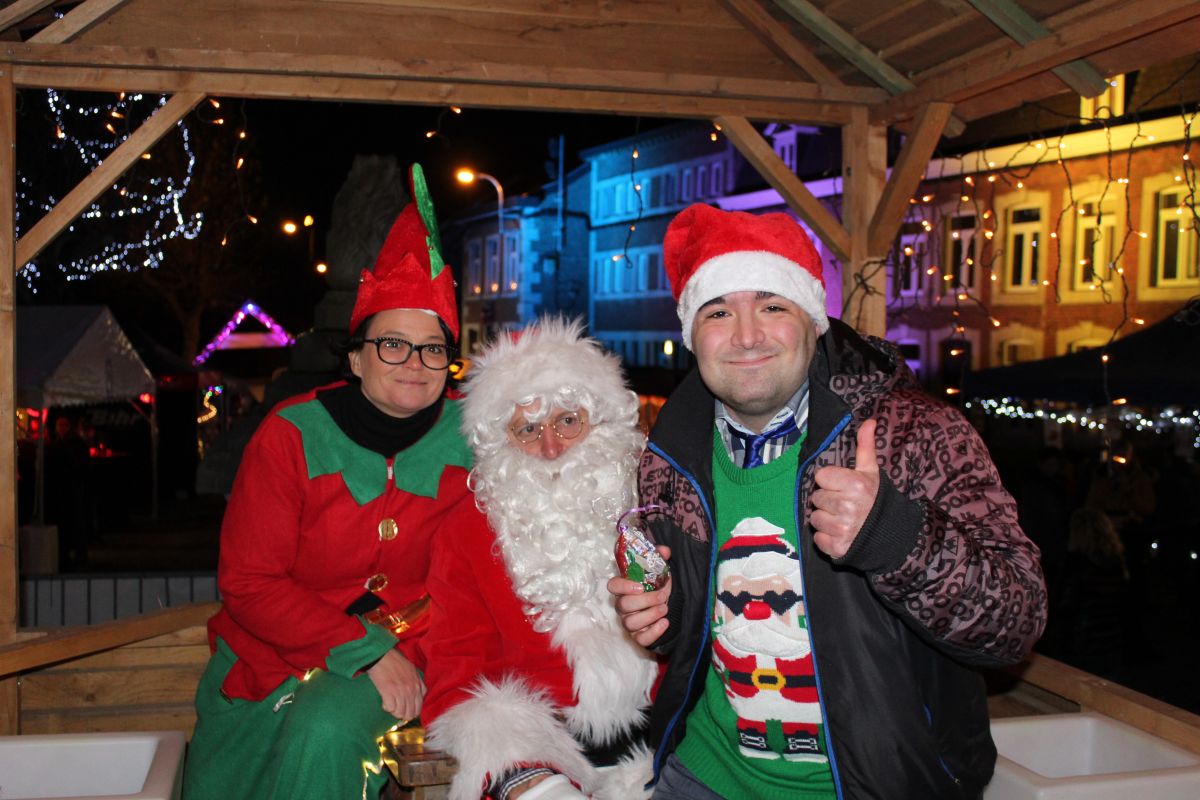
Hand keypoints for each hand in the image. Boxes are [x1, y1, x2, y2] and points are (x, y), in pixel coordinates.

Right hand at [367, 649, 424, 719]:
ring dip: (393, 711)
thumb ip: (418, 683)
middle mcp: (411, 689)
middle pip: (410, 713)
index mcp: (417, 684)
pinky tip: (384, 701)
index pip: (419, 708)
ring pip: (399, 713)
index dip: (412, 712)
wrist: (381, 656)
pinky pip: (390, 708)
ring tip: (389, 704)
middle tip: (396, 709)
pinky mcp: (388, 691)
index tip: (405, 710)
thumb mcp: (412, 670)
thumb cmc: (395, 662)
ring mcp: (400, 691)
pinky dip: (386, 707)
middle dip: (402, 714)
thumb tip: (420, 694)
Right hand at [607, 545, 671, 646]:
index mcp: (625, 588)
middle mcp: (623, 606)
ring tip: (664, 609)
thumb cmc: (659, 587)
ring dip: (649, 615)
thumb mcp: (660, 571)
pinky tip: (665, 623)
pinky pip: (640, 639)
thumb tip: (665, 551)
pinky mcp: (639, 637)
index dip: (623, 586)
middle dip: (644, 601)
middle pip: (623, 605)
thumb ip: (660, 558)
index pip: (613, 586)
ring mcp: (629, 622)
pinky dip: (653, 632)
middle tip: (662, 596)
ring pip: (630, 623)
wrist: (671, 606)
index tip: (640, 586)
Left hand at [811, 419, 879, 558]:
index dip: (831, 482)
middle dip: (828, 501)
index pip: (820, 477)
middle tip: (845, 505)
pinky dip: (827, 538)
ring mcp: (842, 529)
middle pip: (816, 498)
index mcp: (854, 485)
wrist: (891, 536)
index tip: (844, 487)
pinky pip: (817, 538)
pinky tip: (841, 534)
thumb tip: (869, 421)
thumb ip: (865, 446)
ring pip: (814, 518)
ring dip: (826, 520)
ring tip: (843, 520)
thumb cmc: (877, 501)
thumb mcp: (871, 472)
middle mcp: (847, 506)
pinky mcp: (837, 548)